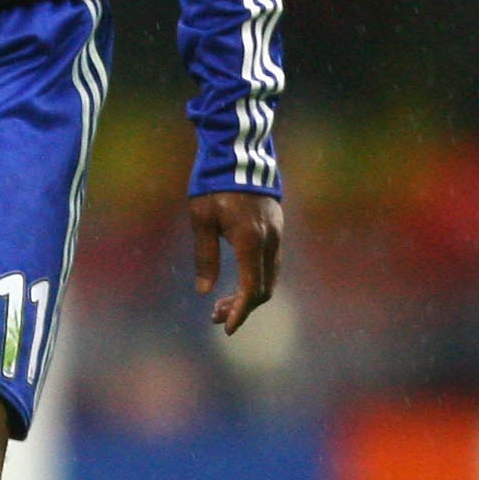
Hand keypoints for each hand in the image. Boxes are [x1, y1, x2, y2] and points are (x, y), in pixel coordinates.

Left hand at [191, 190, 283, 334]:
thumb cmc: (213, 184)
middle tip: (214, 315)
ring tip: (222, 303)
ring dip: (250, 294)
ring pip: (270, 276)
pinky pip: (272, 263)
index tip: (226, 328)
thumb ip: (205, 256)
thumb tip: (205, 291)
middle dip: (241, 307)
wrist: (238, 151)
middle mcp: (269, 240)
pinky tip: (238, 281)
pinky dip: (257, 278)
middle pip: (263, 288)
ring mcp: (277, 233)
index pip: (251, 288)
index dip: (241, 312)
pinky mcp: (277, 226)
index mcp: (249, 240)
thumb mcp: (201, 219)